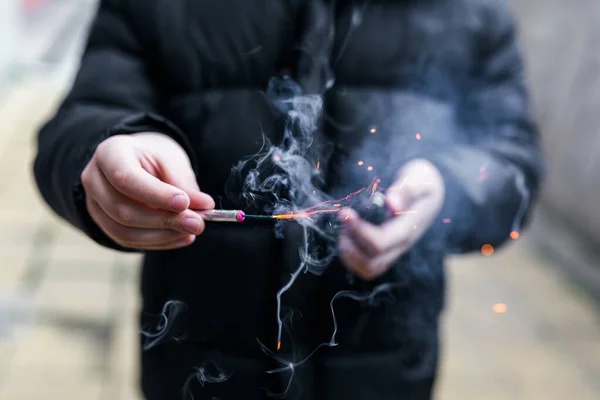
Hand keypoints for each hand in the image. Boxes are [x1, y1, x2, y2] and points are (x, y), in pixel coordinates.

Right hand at [81, 132, 214, 249]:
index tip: (185, 203)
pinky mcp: (103, 224)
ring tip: (192, 230)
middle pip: (123, 210)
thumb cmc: (155, 157)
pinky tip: (182, 236)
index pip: (125, 178)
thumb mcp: (171, 159)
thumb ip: (184, 183)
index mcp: (109, 153)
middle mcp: (94, 180)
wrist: (138, 160)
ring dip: (163, 235)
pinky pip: (128, 241)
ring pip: (124, 231)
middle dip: (164, 220)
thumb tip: (203, 207)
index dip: (156, 195)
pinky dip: (159, 242)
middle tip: (198, 223)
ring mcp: (94, 205)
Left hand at [338, 159, 444, 279]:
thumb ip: (408, 189)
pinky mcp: (387, 252)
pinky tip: (348, 235)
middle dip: (350, 243)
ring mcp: (394, 251)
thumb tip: (392, 202)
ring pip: (368, 269)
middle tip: (344, 218)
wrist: (430, 193)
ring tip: (345, 229)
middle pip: (372, 262)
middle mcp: (401, 245)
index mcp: (409, 229)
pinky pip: (367, 267)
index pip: (380, 243)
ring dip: (348, 253)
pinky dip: (351, 257)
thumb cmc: (423, 182)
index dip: (358, 231)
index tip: (345, 212)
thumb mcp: (420, 177)